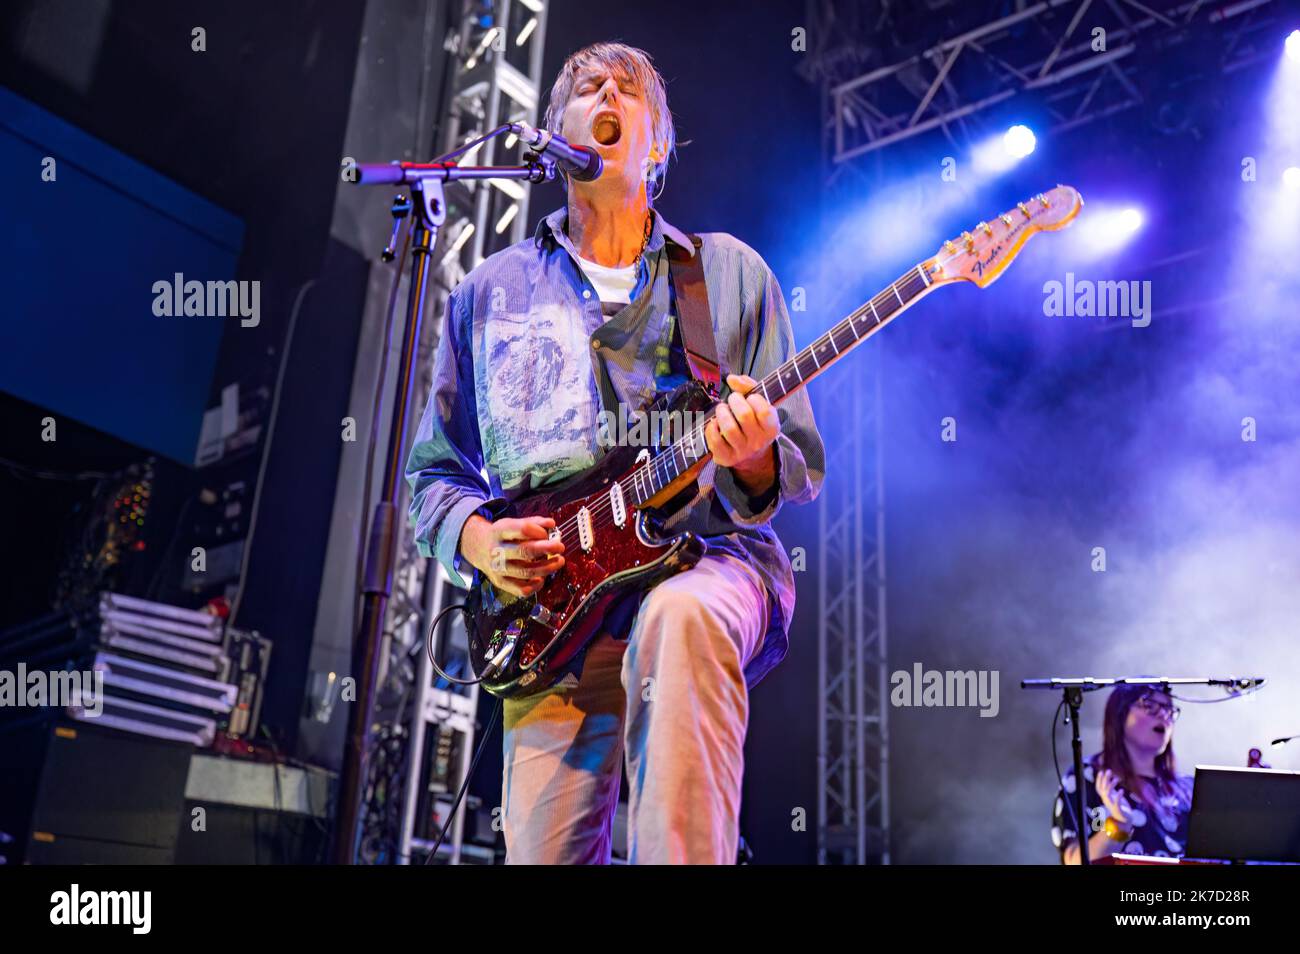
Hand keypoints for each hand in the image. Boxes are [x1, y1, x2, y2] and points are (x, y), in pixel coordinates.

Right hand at [459, 514, 564, 597]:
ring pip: (526, 572)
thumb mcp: (512, 523)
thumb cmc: (500, 535)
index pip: (523, 529)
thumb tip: (551, 524)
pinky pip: (521, 589)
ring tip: (558, 562)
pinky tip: (542, 578)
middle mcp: (497, 550)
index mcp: (499, 531)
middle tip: (560, 547)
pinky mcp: (500, 582)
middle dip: (547, 549)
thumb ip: (533, 522)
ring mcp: (498, 568)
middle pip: (525, 551)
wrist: (477, 548)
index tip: (548, 532)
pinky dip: (535, 586)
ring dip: (547, 568)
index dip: (540, 531)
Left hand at [706, 374, 779, 489]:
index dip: (754, 399)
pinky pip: (715, 441)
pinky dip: (711, 428)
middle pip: (744, 416)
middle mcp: (758, 441)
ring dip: (722, 413)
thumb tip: (731, 378)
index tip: (750, 397)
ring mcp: (742, 451)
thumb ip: (748, 387)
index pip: (764, 411)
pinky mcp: (726, 458)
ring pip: (729, 428)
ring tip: (722, 409)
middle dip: (734, 401)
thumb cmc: (754, 423)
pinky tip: (714, 423)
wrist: (752, 455)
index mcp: (770, 428)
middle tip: (732, 399)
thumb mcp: (759, 405)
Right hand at [1095, 769, 1134, 826]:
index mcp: (1105, 798)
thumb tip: (1109, 780)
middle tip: (1109, 771)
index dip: (1099, 780)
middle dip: (1105, 779)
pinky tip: (1122, 790)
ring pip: (1107, 794)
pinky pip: (1116, 802)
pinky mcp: (1118, 809)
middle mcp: (1106, 801)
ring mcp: (1111, 805)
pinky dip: (1118, 796)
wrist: (1124, 821)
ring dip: (1111, 785)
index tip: (1101, 771)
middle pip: (1103, 788)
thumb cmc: (1120, 808)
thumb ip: (1111, 790)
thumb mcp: (1114, 797)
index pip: (1098, 787)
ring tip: (1117, 779)